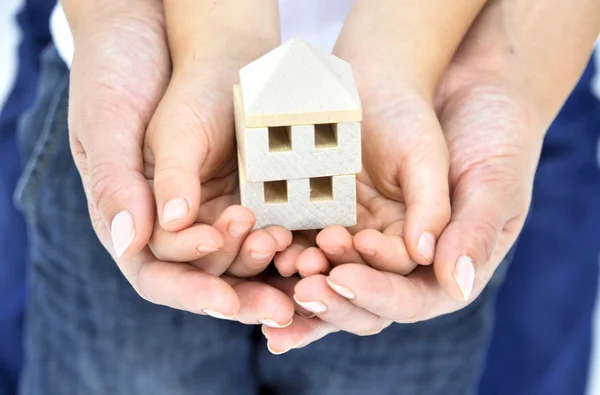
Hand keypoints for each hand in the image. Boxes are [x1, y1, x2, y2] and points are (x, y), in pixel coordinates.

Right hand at [67, 0, 294, 326]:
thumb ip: (121, 181)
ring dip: (266, 266)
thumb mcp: (114, 122)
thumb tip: (133, 240)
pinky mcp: (239, 190)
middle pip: (203, 276)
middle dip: (239, 293)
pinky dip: (283, 241)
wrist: (176, 40)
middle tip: (279, 306)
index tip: (225, 298)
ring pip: (237, 257)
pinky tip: (306, 246)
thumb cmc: (128, 74)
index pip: (156, 272)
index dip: (191, 288)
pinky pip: (262, 226)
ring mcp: (206, 207)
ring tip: (294, 258)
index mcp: (131, 214)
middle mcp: (170, 221)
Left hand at [262, 59, 538, 351]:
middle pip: (367, 301)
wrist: (464, 93)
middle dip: (335, 298)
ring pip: (336, 278)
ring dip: (308, 280)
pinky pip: (318, 244)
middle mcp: (408, 264)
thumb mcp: (490, 181)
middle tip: (302, 287)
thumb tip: (453, 284)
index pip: (410, 298)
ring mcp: (376, 242)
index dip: (375, 292)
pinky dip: (295, 250)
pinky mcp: (350, 217)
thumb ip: (471, 230)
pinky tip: (269, 250)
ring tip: (281, 266)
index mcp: (448, 266)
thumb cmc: (490, 137)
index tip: (341, 277)